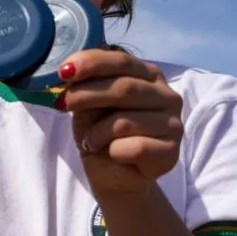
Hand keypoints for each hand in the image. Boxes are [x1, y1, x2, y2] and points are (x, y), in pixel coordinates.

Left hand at [54, 49, 182, 196]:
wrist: (113, 175)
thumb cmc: (101, 133)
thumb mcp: (88, 104)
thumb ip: (86, 85)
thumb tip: (69, 71)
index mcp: (148, 75)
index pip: (121, 61)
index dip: (91, 63)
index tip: (64, 72)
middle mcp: (167, 95)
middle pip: (124, 88)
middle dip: (86, 94)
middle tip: (62, 104)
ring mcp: (174, 123)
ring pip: (125, 122)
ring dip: (96, 132)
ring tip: (91, 140)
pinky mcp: (172, 152)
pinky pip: (135, 148)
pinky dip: (114, 152)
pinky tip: (112, 154)